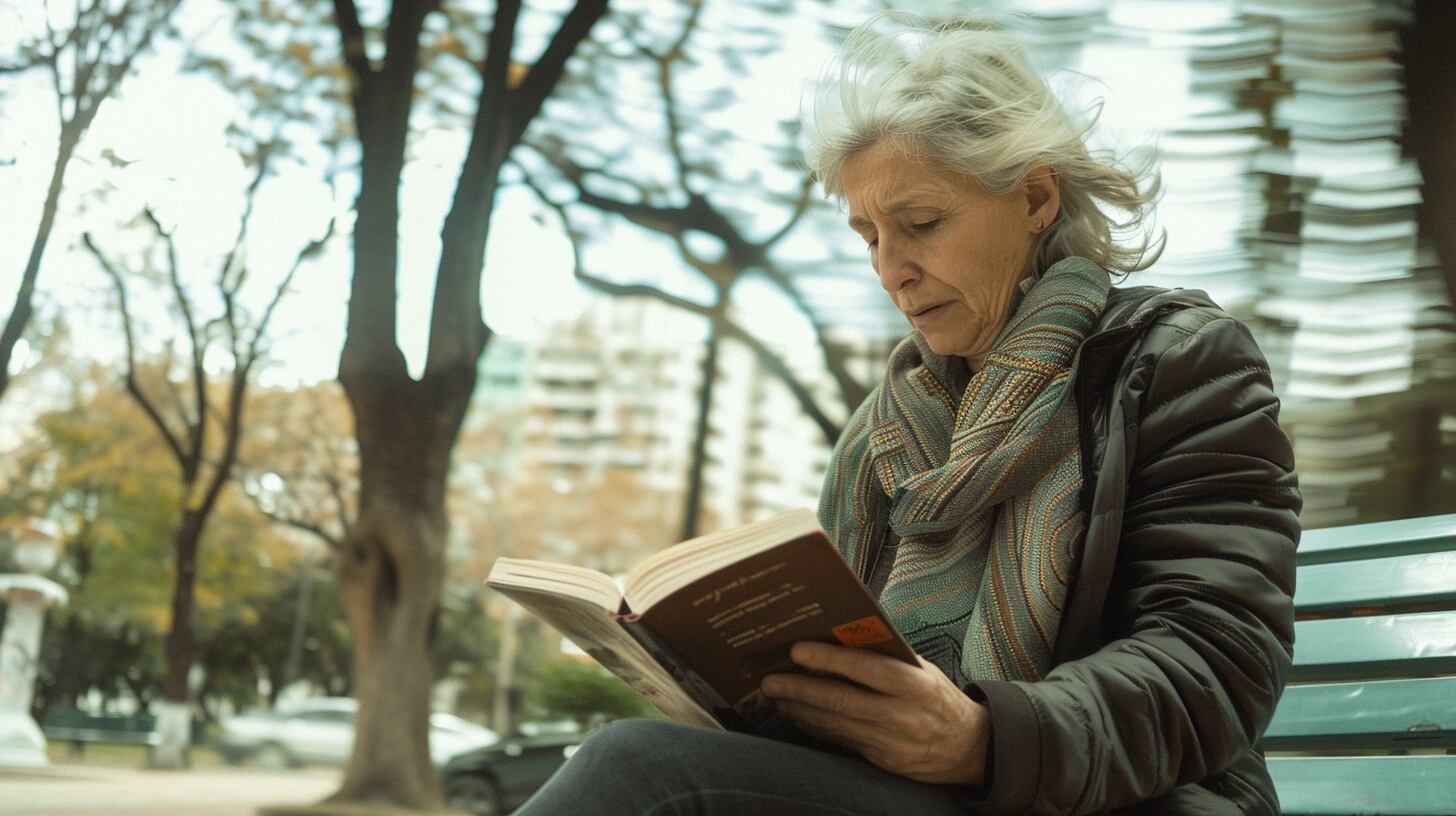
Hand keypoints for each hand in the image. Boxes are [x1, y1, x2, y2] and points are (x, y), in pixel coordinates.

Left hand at [760, 641, 990, 784]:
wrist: (968, 747)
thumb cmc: (937, 697)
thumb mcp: (921, 670)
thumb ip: (886, 657)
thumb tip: (837, 639)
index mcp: (913, 684)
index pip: (864, 668)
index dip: (827, 659)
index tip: (796, 651)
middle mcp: (901, 714)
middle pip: (840, 701)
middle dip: (799, 689)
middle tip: (769, 680)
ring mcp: (890, 742)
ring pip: (834, 725)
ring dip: (799, 709)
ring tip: (775, 696)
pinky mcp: (882, 761)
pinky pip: (841, 741)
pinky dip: (815, 727)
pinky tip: (797, 715)